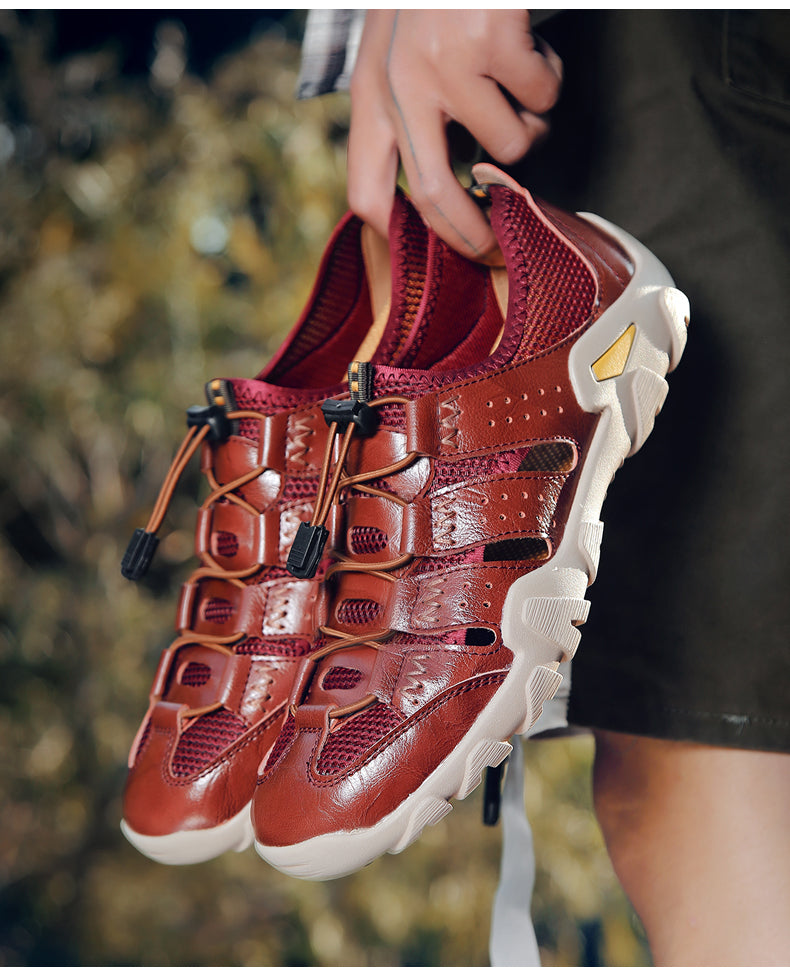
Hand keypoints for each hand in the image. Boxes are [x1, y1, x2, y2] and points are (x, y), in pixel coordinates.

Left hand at [347, 10, 561, 258]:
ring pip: (510, 146)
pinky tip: (531, 45)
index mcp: (371, 94)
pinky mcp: (493, 42)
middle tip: (498, 250)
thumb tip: (429, 202)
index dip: (403, 238)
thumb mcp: (397, 56)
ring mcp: (445, 63)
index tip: (436, 255)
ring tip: (517, 79)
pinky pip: (543, 99)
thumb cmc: (438, 0)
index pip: (367, 193)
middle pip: (434, 197)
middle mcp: (399, 84)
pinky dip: (551, 81)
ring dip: (531, 124)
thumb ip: (404, 120)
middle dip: (473, 236)